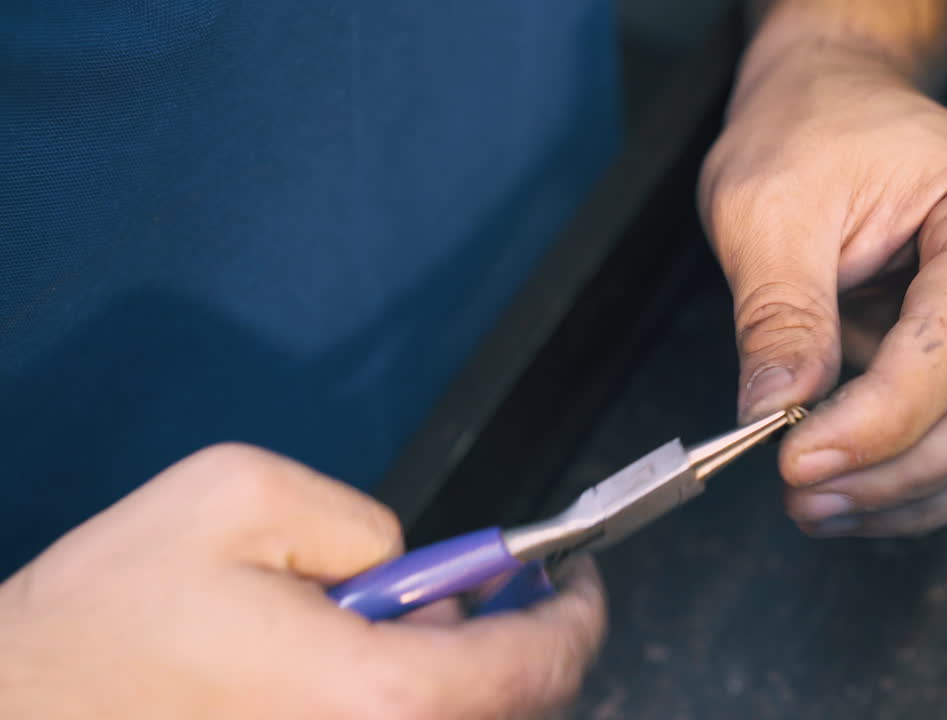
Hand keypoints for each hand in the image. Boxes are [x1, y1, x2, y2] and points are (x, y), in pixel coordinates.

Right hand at [0, 444, 605, 718]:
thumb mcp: (239, 497)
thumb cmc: (110, 614)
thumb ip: (361, 520)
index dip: (576, 614)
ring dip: (469, 675)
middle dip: (523, 640)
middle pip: (515, 711)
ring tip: (419, 616)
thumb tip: (405, 571)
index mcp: (375, 694)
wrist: (17, 708)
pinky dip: (418, 699)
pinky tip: (372, 662)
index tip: (581, 579)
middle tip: (503, 585)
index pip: (535, 666)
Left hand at [699, 40, 946, 536]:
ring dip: (909, 493)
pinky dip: (922, 480)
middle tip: (802, 497)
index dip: (880, 422)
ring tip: (817, 505)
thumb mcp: (770, 208)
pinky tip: (855, 491)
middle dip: (895, 472)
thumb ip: (780, 314)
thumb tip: (774, 412)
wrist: (837, 105)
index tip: (799, 460)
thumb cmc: (814, 132)